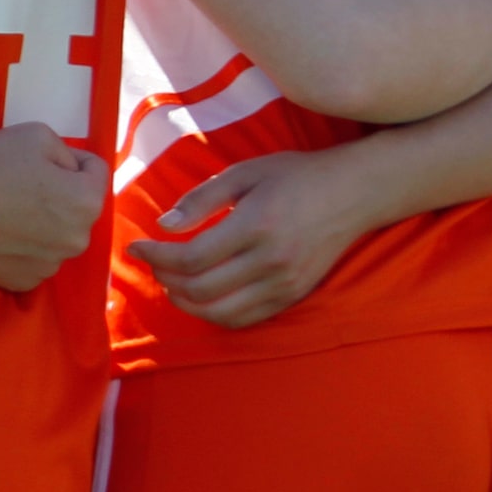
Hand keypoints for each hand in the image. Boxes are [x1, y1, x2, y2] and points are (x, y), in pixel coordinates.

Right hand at [0, 123, 108, 290]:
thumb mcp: (40, 135)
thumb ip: (69, 154)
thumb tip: (72, 172)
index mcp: (87, 203)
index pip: (94, 172)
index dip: (70, 159)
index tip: (38, 160)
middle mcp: (76, 241)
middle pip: (78, 208)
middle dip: (60, 194)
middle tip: (21, 183)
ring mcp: (48, 267)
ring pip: (56, 236)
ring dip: (42, 223)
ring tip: (6, 209)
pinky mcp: (21, 283)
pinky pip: (33, 258)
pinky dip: (22, 247)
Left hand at [126, 147, 387, 328]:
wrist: (354, 193)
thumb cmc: (296, 175)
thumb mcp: (246, 172)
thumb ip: (202, 199)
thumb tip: (164, 225)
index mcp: (256, 225)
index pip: (191, 257)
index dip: (156, 257)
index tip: (138, 247)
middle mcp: (271, 260)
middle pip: (200, 289)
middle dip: (165, 279)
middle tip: (154, 263)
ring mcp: (284, 283)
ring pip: (219, 312)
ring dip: (185, 302)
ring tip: (172, 282)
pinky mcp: (292, 295)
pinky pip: (244, 318)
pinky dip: (215, 314)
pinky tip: (202, 296)